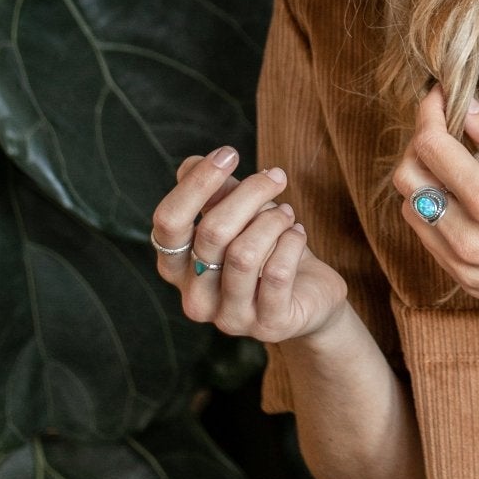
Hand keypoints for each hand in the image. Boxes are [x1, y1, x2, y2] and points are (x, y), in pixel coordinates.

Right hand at [151, 146, 348, 345]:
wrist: (309, 294)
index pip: (168, 223)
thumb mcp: (239, 215)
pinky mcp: (268, 325)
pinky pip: (277, 273)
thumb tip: (193, 163)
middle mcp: (195, 298)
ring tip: (286, 213)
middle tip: (277, 177)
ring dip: (273, 220)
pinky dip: (292, 242)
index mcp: (177, 267)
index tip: (229, 153)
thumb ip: (214, 192)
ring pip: (244, 254)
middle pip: (212, 233)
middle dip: (250, 193)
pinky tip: (298, 234)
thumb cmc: (266, 248)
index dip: (197, 183)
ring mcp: (229, 317)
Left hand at [390, 89, 478, 339]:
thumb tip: (466, 109)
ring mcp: (462, 266)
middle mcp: (467, 238)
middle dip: (419, 144)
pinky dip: (434, 211)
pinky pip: (429, 239)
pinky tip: (465, 200)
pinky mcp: (466, 283)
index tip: (440, 95)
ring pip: (411, 210)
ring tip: (456, 164)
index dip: (429, 113)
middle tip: (445, 128)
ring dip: (423, 180)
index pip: (431, 147)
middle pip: (406, 179)